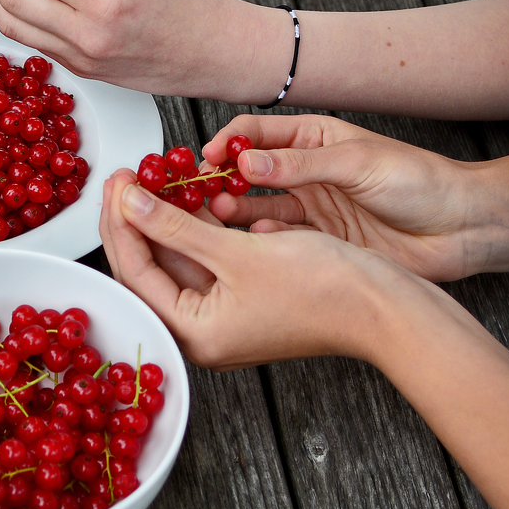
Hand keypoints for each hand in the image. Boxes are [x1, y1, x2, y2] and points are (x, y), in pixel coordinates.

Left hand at [98, 167, 444, 369]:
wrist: (390, 309)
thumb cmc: (323, 288)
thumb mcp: (239, 251)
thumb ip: (175, 227)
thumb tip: (129, 202)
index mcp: (193, 333)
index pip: (135, 271)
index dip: (122, 221)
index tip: (117, 181)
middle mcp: (203, 330)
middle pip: (151, 266)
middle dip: (136, 218)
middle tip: (125, 175)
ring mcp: (225, 315)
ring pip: (179, 259)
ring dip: (166, 218)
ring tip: (153, 176)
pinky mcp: (246, 298)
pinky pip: (208, 258)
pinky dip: (196, 227)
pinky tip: (188, 194)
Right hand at [202, 114, 485, 282]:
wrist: (463, 228)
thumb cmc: (420, 182)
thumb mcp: (356, 162)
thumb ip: (298, 163)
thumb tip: (246, 162)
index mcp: (313, 139)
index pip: (254, 134)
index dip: (226, 144)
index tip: (206, 159)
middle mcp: (306, 173)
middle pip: (247, 173)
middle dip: (220, 181)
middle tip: (199, 193)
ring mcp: (311, 208)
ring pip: (257, 208)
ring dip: (235, 211)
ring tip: (219, 215)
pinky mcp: (319, 242)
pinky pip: (279, 239)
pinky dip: (263, 240)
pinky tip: (259, 241)